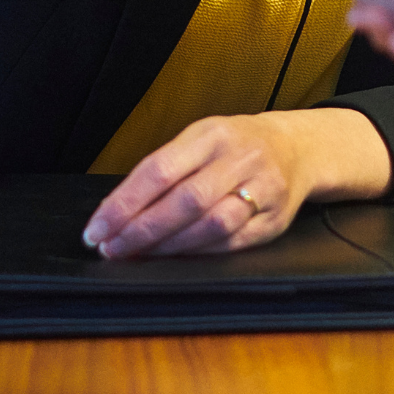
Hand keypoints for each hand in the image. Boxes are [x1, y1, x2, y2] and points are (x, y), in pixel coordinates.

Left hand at [80, 108, 390, 258]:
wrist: (296, 149)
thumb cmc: (234, 145)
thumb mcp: (200, 139)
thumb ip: (165, 168)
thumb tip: (117, 210)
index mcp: (211, 133)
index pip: (160, 169)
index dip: (124, 203)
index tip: (97, 228)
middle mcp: (239, 158)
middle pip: (185, 200)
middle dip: (142, 230)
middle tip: (111, 248)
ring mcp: (261, 189)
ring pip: (211, 225)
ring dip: (168, 247)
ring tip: (137, 256)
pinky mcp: (273, 220)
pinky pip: (231, 243)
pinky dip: (197, 255)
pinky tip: (174, 260)